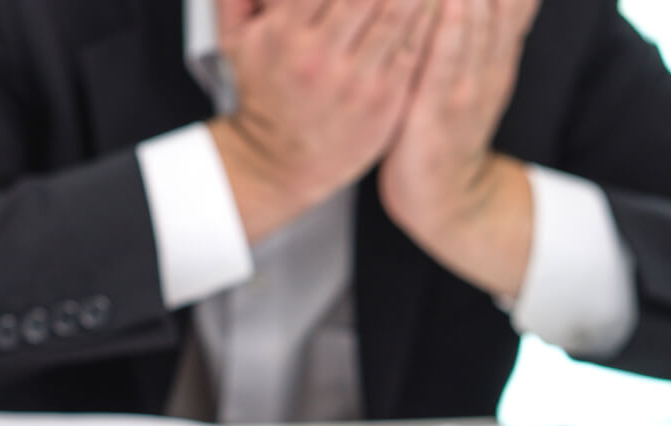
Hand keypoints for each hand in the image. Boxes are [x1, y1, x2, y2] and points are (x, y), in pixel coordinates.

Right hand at [211, 0, 435, 243]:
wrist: (274, 164)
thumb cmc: (259, 98)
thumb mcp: (235, 47)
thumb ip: (237, 0)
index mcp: (283, 35)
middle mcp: (318, 57)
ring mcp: (353, 81)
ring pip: (397, 13)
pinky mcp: (382, 102)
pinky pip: (413, 49)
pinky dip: (427, 21)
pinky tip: (435, 5)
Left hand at [379, 0, 540, 295]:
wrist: (444, 197)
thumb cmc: (436, 128)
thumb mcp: (460, 72)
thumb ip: (469, 31)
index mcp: (492, 46)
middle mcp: (487, 58)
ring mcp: (469, 83)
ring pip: (477, 17)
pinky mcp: (443, 109)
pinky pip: (448, 60)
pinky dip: (452, 28)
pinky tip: (451, 0)